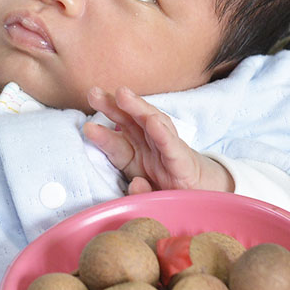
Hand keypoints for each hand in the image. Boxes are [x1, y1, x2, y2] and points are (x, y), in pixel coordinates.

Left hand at [83, 86, 232, 193]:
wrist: (201, 193)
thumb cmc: (168, 190)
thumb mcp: (148, 195)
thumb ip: (140, 193)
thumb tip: (136, 184)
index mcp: (134, 157)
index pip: (116, 144)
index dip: (102, 136)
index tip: (88, 128)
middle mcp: (148, 147)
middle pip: (129, 124)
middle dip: (112, 107)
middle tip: (93, 94)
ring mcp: (166, 150)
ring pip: (151, 124)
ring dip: (137, 108)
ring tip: (122, 95)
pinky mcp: (183, 159)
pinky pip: (172, 145)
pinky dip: (163, 133)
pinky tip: (153, 121)